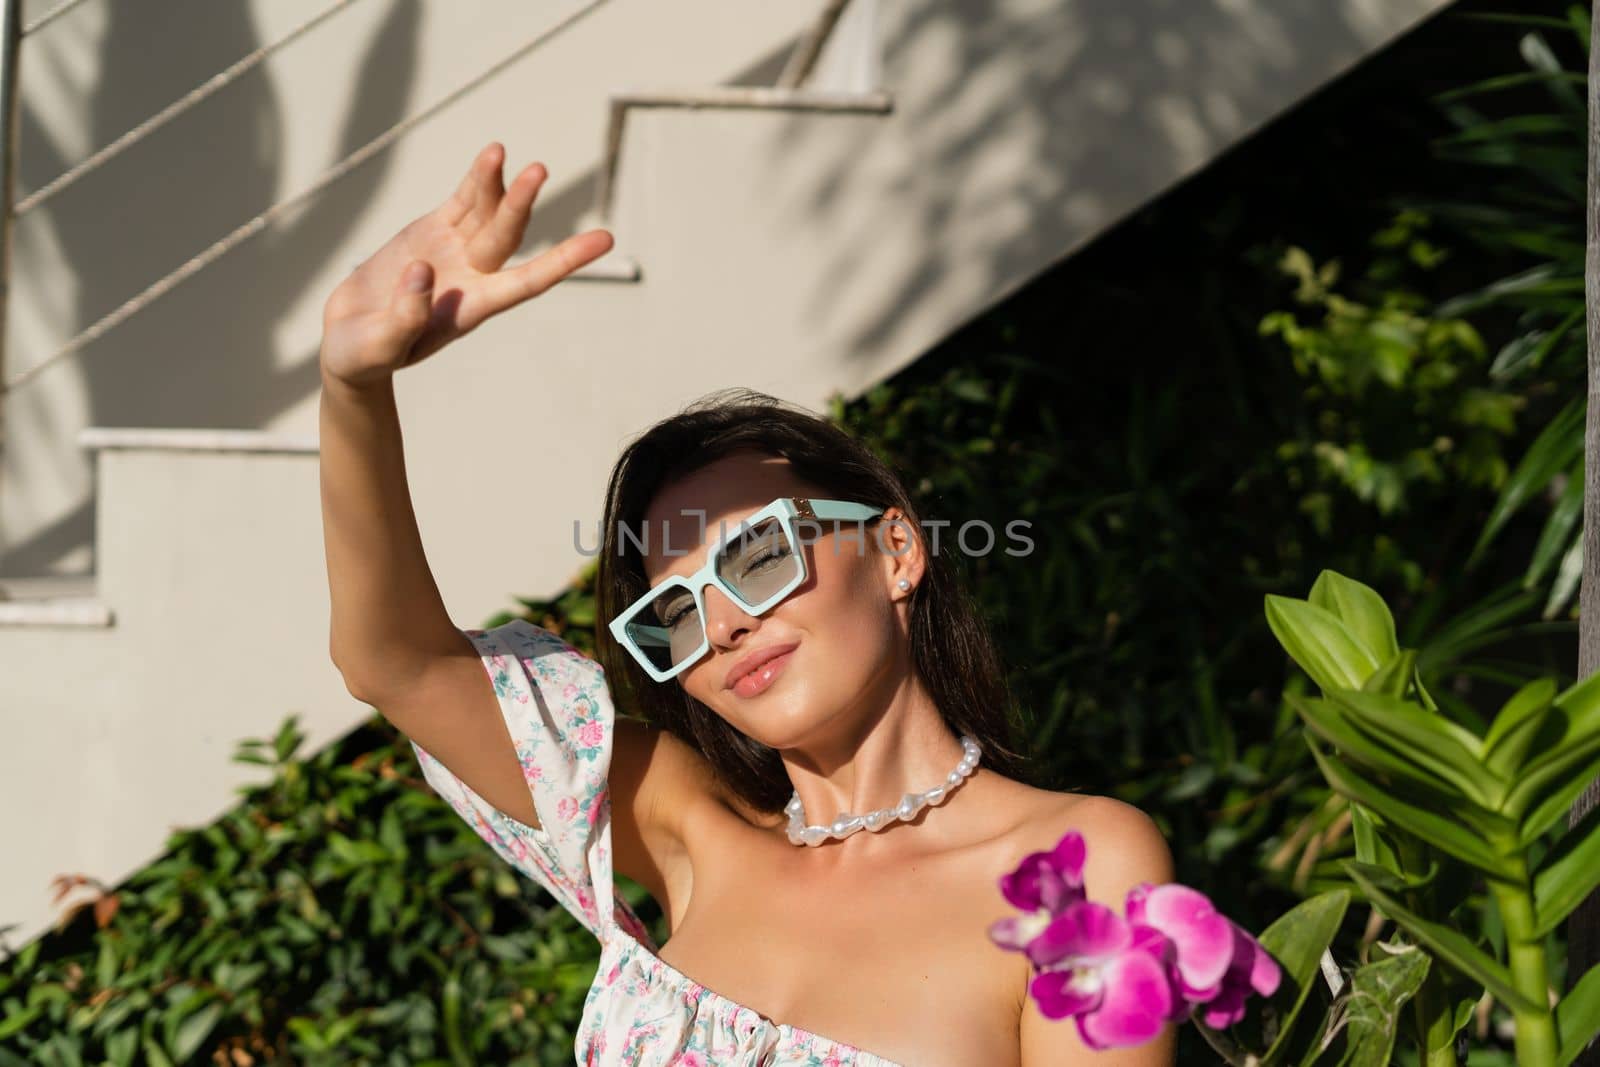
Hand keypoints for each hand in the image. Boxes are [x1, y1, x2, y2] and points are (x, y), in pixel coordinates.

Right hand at [319, 141, 613, 386]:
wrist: (350, 341)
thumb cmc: (367, 355)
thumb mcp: (379, 347)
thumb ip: (405, 317)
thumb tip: (423, 273)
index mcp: (470, 309)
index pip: (527, 282)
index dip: (565, 261)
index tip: (604, 240)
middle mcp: (472, 277)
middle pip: (505, 236)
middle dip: (521, 204)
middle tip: (539, 171)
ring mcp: (455, 251)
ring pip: (486, 212)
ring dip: (499, 184)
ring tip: (502, 151)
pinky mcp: (432, 232)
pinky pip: (462, 202)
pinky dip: (477, 180)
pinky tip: (494, 155)